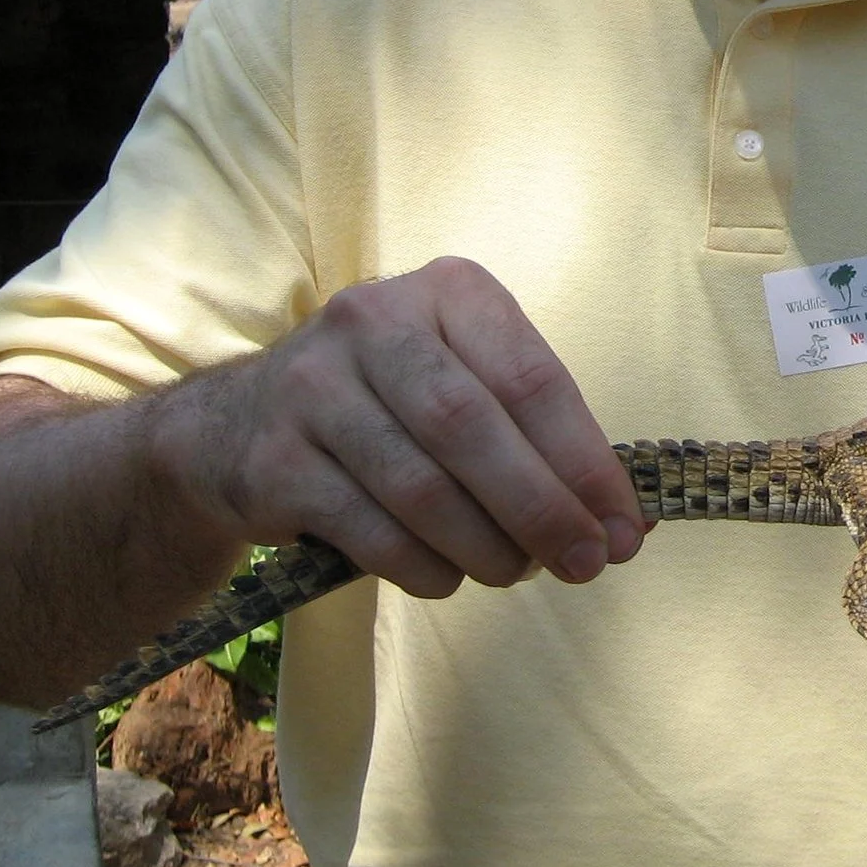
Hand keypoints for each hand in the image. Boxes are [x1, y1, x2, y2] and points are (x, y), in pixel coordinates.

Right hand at [159, 257, 646, 598]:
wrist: (234, 425)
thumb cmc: (391, 406)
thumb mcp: (465, 383)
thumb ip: (541, 438)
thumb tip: (632, 522)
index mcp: (446, 290)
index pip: (533, 377)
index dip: (586, 462)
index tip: (626, 527)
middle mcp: (374, 321)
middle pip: (472, 427)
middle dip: (542, 509)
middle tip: (586, 563)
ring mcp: (313, 388)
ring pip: (421, 486)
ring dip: (486, 547)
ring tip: (515, 573)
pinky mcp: (273, 460)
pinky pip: (370, 531)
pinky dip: (425, 568)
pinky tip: (448, 577)